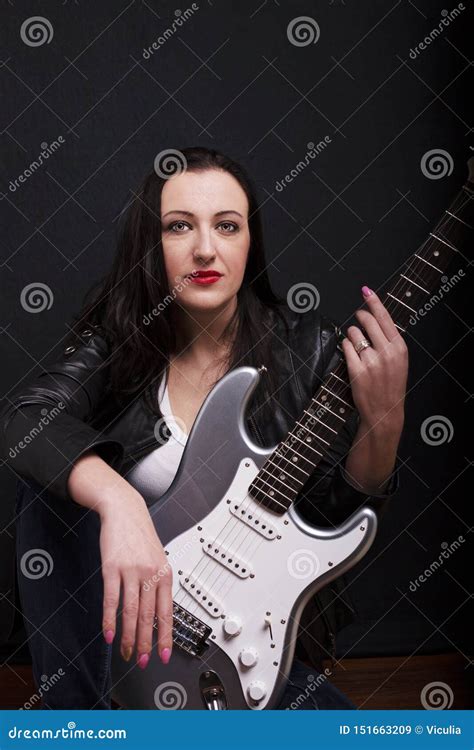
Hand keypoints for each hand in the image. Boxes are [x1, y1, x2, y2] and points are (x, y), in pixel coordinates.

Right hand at [99, 490, 172, 669]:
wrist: (124, 510)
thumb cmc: (140, 535)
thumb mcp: (158, 558)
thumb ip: (158, 583)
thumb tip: (159, 613)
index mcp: (165, 573)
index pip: (167, 611)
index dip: (166, 636)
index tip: (163, 655)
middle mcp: (150, 573)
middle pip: (149, 616)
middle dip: (146, 643)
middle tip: (142, 661)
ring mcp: (131, 571)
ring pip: (131, 612)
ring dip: (129, 636)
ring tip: (126, 653)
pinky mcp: (112, 568)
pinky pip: (112, 599)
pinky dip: (109, 619)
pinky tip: (109, 634)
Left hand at [340, 286, 407, 433]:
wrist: (385, 411)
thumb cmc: (391, 384)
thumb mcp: (399, 360)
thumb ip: (389, 339)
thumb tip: (375, 315)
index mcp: (399, 347)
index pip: (385, 317)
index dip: (373, 301)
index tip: (365, 290)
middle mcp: (386, 352)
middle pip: (366, 320)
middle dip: (360, 316)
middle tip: (359, 318)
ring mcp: (371, 361)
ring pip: (353, 332)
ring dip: (352, 334)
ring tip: (359, 346)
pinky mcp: (356, 370)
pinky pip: (345, 346)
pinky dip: (346, 347)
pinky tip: (352, 355)